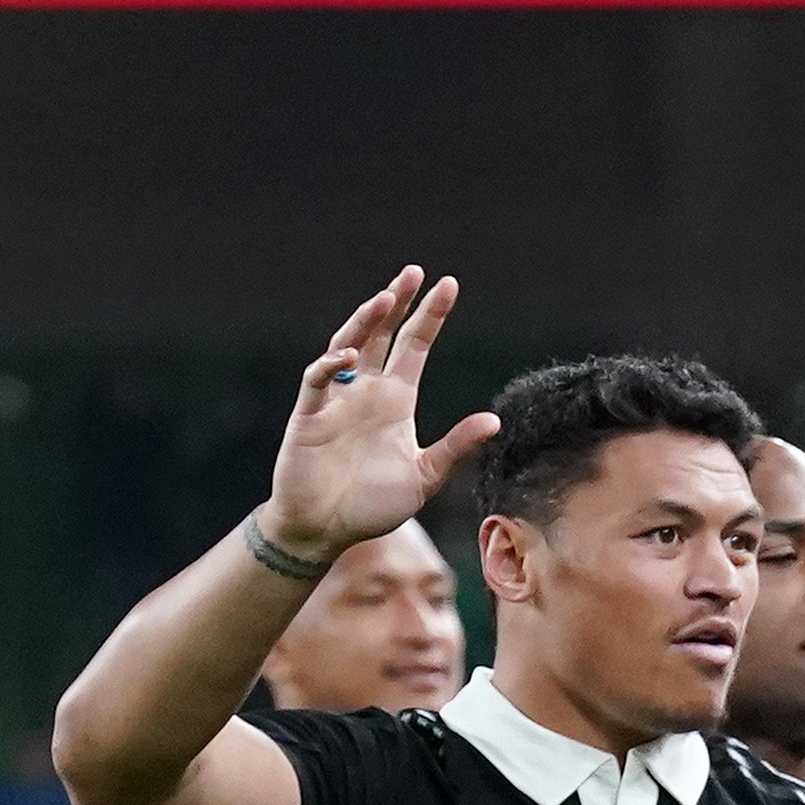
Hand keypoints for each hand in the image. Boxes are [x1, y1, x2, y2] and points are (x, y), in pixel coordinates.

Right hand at [259, 270, 498, 560]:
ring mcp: (337, 400)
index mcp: (396, 400)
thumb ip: (455, 447)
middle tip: (413, 273)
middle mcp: (367, 391)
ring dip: (366, 322)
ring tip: (385, 298)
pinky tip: (349, 356)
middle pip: (383, 334)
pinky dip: (331, 366)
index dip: (430, 316)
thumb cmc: (372, 507)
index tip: (449, 285)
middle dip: (397, 303)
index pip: (415, 346)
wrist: (326, 531)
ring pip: (349, 345)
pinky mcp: (310, 416)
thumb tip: (494, 420)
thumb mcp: (424, 476)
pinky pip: (318, 381)